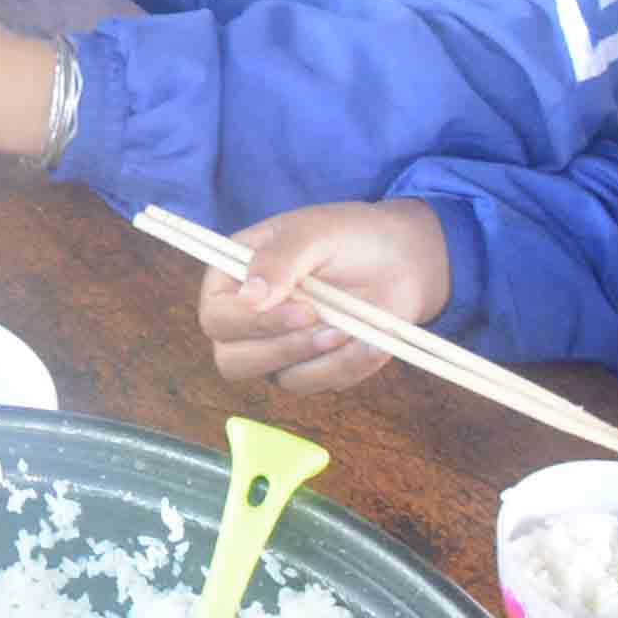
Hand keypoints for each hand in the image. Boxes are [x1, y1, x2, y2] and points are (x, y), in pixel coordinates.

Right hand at [195, 200, 454, 394]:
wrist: (400, 260)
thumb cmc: (348, 236)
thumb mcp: (312, 233)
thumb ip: (278, 260)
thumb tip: (250, 298)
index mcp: (231, 278)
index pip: (217, 317)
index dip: (253, 323)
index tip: (303, 309)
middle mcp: (247, 319)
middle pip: (234, 361)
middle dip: (283, 350)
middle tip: (327, 328)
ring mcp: (278, 348)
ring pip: (280, 379)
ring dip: (323, 360)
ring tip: (354, 328)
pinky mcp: (311, 368)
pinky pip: (320, 384)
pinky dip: (349, 366)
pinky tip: (372, 341)